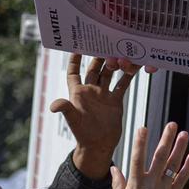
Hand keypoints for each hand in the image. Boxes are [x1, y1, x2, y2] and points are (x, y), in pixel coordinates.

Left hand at [51, 54, 142, 178]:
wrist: (98, 146)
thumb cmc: (82, 134)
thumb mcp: (73, 120)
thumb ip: (65, 109)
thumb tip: (54, 105)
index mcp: (77, 93)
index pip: (73, 71)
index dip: (74, 59)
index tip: (78, 45)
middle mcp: (90, 90)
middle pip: (93, 68)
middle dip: (98, 56)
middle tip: (106, 43)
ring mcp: (103, 94)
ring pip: (109, 74)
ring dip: (115, 64)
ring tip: (122, 53)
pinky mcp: (115, 100)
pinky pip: (122, 84)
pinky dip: (128, 75)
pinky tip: (135, 66)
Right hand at [111, 122, 188, 188]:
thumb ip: (118, 183)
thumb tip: (114, 169)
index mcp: (136, 184)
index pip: (137, 159)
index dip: (140, 143)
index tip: (142, 128)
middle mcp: (151, 184)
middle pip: (159, 157)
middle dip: (165, 139)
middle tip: (171, 124)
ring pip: (173, 165)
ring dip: (179, 148)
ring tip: (184, 133)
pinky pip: (182, 178)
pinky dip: (188, 166)